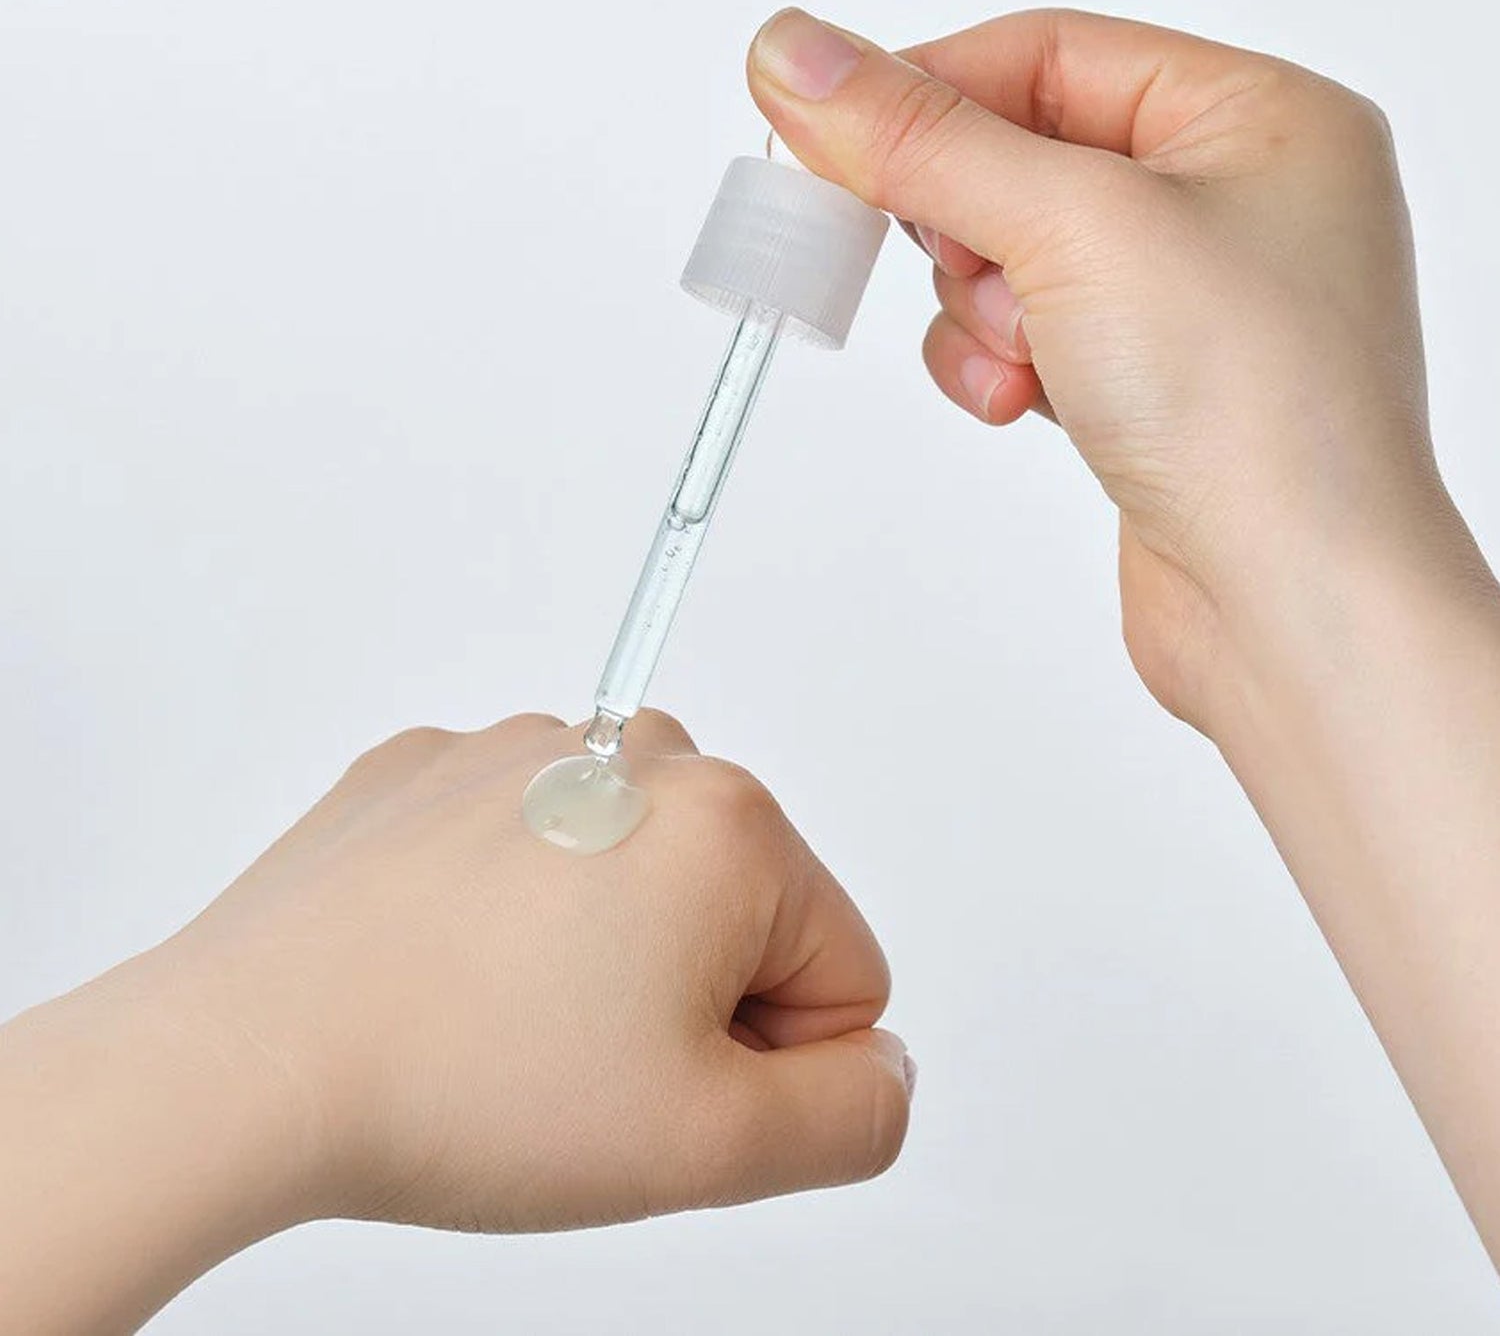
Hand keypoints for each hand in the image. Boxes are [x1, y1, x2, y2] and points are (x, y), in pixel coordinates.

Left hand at [0, 711, 911, 1332]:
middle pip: (738, 909)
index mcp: (731, 822)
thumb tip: (875, 1069)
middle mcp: (638, 753)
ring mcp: (528, 751)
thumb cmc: (463, 1081)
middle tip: (581, 1057)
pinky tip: (450, 971)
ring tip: (506, 1018)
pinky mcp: (439, 771)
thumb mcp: (711, 1148)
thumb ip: (852, 1115)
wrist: (248, 1058)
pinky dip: (512, 912)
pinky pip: (534, 851)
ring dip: (599, 953)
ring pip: (633, 879)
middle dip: (686, 997)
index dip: (766, 1060)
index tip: (662, 1084)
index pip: (842, 969)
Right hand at [746, 7, 1473, 730]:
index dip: (929, 93)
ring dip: (981, 311)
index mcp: (1259, 116)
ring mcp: (1189, 300)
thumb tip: (801, 55)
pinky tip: (1023, 403)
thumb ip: (923, 140)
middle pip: (1018, 158)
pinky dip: (1000, 365)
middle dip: (963, 225)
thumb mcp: (1071, 227)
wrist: (1288, 604)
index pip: (1045, 54)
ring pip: (1010, 258)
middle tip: (944, 262)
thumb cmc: (1253, 413)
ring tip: (1022, 359)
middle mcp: (1233, 199)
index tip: (828, 132)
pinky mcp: (1147, 382)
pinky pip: (1028, 335)